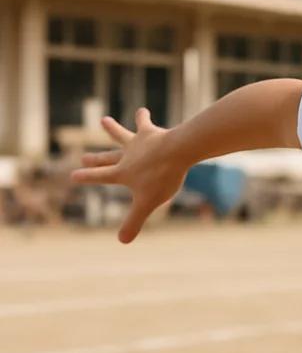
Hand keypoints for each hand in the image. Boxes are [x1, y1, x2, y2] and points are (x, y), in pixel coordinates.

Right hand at [71, 108, 188, 242]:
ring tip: (104, 120)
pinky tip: (142, 110)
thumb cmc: (162, 178)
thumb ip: (134, 222)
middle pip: (108, 158)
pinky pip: (144, 123)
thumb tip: (122, 242)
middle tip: (84, 156)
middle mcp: (126, 156)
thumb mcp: (147, 203)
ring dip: (112, 129)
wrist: (176, 151)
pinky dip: (142, 117)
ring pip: (122, 135)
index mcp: (123, 173)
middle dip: (96, 159)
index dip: (88, 177)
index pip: (101, 177)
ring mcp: (138, 143)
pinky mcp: (151, 132)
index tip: (73, 175)